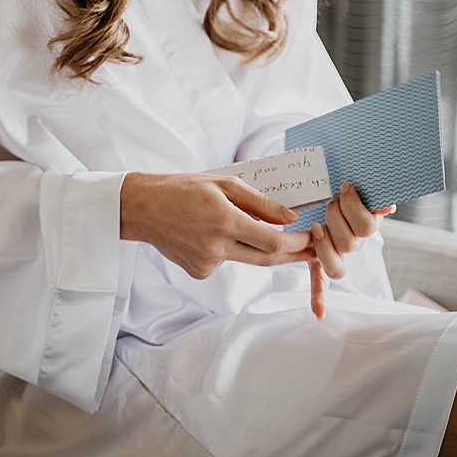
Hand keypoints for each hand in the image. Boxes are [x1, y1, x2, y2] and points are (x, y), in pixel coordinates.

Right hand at [119, 171, 313, 279]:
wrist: (142, 208)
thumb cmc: (182, 189)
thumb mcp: (224, 184)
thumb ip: (260, 202)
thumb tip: (291, 218)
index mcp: (225, 222)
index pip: (273, 242)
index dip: (298, 243)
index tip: (313, 237)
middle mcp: (216, 248)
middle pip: (267, 259)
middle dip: (293, 254)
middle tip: (314, 248)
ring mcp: (206, 264)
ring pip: (247, 259)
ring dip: (259, 247)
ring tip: (247, 225)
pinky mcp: (199, 272)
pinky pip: (227, 261)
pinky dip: (232, 248)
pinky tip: (212, 232)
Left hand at [307, 183, 396, 318]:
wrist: (324, 192)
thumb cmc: (342, 188)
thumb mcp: (358, 188)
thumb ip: (376, 197)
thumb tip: (388, 207)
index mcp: (367, 226)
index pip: (368, 227)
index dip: (355, 210)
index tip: (343, 190)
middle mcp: (355, 243)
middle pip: (350, 244)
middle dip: (336, 219)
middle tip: (329, 202)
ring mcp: (337, 254)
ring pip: (337, 267)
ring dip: (324, 247)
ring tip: (316, 225)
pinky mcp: (318, 260)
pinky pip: (321, 284)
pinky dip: (319, 299)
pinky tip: (319, 314)